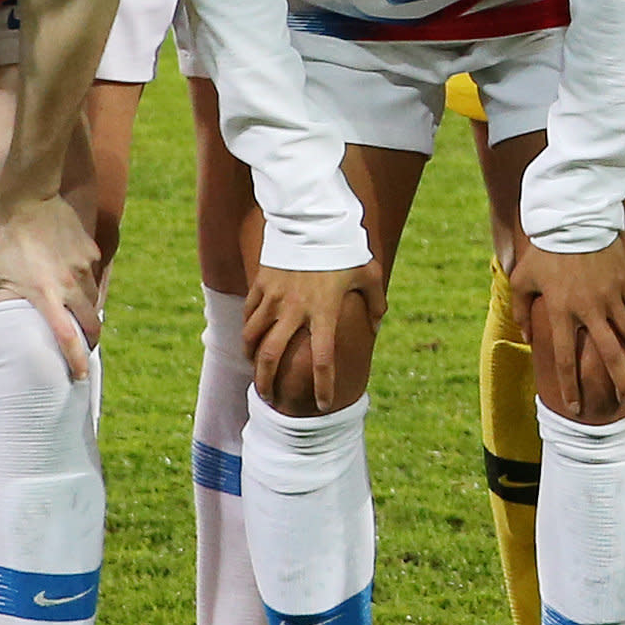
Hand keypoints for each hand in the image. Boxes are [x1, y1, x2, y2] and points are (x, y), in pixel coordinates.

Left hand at [0, 191, 105, 378]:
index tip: (79, 376)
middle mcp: (71, 285)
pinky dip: (85, 284)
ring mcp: (84, 267)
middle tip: (82, 350)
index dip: (75, 359)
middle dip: (90, 341)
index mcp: (46, 296)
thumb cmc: (1, 239)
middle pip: (91, 324)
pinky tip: (72, 280)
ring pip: (94, 299)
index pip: (67, 337)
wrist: (28, 198)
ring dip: (87, 313)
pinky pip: (92, 275)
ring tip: (77, 319)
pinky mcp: (90, 251)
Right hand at [241, 262, 366, 411]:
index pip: (322, 359)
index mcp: (324, 311)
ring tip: (255, 370)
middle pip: (272, 356)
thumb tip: (377, 324)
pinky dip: (247, 330)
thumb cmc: (345, 248)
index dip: (322, 386)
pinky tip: (249, 339)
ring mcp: (274, 297)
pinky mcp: (261, 284)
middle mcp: (295, 309)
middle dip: (266, 382)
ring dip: (251, 358)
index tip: (321, 405)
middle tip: (268, 397)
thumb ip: (376, 302)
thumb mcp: (368, 273)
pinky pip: (249, 314)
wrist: (313, 219)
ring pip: (253, 338)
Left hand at [520, 244, 624, 418]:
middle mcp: (589, 308)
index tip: (576, 407)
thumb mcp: (522, 279)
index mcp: (561, 311)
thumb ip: (522, 311)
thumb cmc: (544, 250)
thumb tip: (528, 338)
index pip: (566, 359)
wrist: (574, 217)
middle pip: (610, 354)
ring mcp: (612, 296)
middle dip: (620, 382)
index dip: (571, 386)